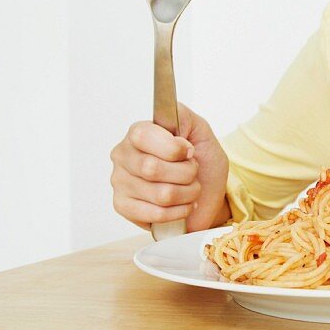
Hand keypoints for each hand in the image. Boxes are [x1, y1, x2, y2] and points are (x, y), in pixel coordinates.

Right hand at [109, 103, 230, 231]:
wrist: (209, 191)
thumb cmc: (202, 160)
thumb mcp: (200, 130)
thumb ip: (183, 116)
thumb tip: (167, 119)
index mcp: (138, 132)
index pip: (143, 136)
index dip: (173, 148)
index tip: (189, 152)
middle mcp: (123, 155)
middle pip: (152, 168)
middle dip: (185, 173)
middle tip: (192, 172)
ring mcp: (120, 182)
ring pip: (160, 194)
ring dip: (187, 193)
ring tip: (190, 189)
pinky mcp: (123, 207)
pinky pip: (155, 214)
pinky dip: (179, 211)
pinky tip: (182, 205)